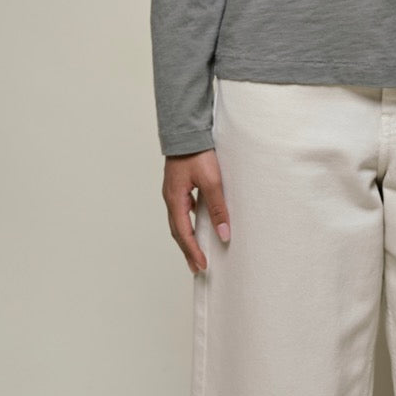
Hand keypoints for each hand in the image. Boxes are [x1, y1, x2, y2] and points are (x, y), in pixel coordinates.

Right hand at [162, 149, 229, 273]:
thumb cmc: (197, 153)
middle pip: (177, 230)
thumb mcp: (212, 181)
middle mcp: (171, 198)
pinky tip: (199, 220)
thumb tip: (223, 234)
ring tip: (197, 250)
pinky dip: (189, 221)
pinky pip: (182, 209)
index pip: (183, 233)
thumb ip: (218, 208)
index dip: (193, 251)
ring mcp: (173, 191)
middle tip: (197, 267)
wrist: (187, 129)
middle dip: (187, 249)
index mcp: (175, 200)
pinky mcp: (179, 184)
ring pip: (178, 220)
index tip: (201, 266)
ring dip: (187, 237)